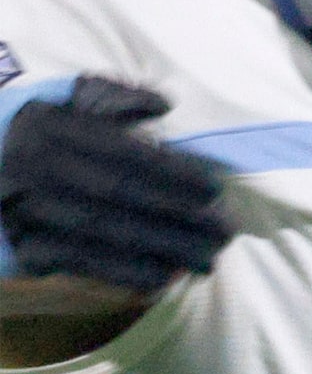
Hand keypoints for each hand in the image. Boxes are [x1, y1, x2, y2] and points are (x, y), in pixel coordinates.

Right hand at [0, 77, 228, 289]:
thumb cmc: (36, 131)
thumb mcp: (63, 100)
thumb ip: (114, 97)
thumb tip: (164, 103)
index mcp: (49, 127)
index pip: (122, 153)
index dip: (173, 173)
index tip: (216, 188)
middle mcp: (34, 167)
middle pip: (120, 195)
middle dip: (179, 215)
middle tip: (226, 230)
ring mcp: (25, 209)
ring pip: (105, 231)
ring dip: (161, 249)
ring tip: (207, 259)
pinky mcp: (23, 244)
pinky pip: (80, 262)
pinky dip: (122, 271)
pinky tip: (162, 277)